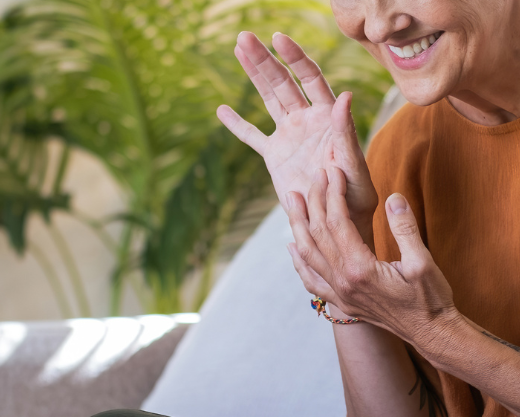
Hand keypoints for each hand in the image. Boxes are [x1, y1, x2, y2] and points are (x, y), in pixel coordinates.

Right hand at [217, 32, 377, 238]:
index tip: (278, 39)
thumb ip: (346, 132)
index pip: (309, 78)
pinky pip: (252, 137)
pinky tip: (221, 110)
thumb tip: (345, 97)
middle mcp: (307, 120)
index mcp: (327, 117)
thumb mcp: (352, 165)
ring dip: (253, 76)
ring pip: (268, 99)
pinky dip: (237, 125)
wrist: (336, 220)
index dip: (294, 57)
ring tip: (237, 50)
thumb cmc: (353, 195)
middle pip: (282, 82)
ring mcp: (289, 136)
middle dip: (264, 59)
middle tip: (243, 38)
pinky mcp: (274, 157)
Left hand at [284, 166, 458, 346]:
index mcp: (360, 269)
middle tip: (311, 178)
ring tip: (293, 202)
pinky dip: (298, 261)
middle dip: (313, 203)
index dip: (333, 194)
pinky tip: (292, 247)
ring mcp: (338, 294)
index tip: (333, 173)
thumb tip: (394, 198)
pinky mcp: (341, 302)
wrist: (430, 333)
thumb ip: (405, 229)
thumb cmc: (431, 298)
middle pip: (318, 235)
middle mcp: (342, 282)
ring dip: (298, 227)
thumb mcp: (423, 261)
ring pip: (307, 255)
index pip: (338, 223)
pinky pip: (311, 280)